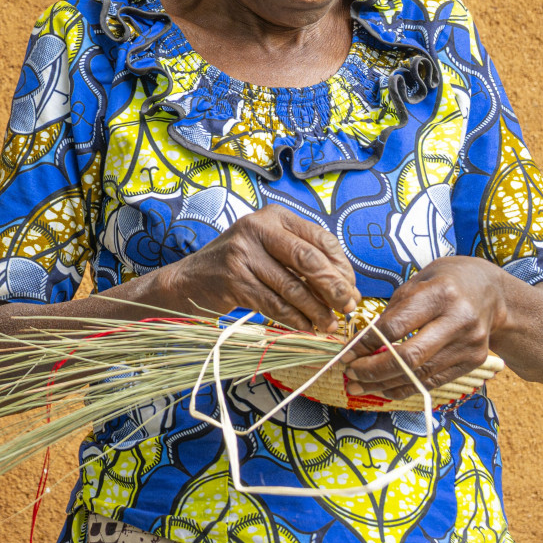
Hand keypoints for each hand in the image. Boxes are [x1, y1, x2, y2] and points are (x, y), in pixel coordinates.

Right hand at [142, 206, 358, 331]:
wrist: (190, 279)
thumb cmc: (240, 265)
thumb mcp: (270, 249)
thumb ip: (303, 260)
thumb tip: (346, 288)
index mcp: (274, 215)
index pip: (320, 238)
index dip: (341, 266)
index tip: (352, 289)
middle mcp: (257, 227)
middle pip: (309, 259)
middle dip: (334, 288)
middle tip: (348, 307)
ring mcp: (242, 252)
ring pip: (292, 287)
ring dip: (316, 310)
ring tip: (329, 324)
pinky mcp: (233, 278)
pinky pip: (273, 304)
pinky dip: (293, 319)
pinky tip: (305, 327)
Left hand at [343, 256, 511, 398]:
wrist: (492, 292)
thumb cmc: (446, 281)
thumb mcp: (418, 281)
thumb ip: (392, 310)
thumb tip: (361, 342)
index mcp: (440, 294)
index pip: (395, 327)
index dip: (366, 344)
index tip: (347, 354)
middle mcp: (458, 320)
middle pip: (409, 357)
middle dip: (374, 371)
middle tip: (350, 375)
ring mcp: (469, 344)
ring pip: (420, 375)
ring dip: (385, 384)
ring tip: (359, 386)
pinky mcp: (474, 361)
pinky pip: (433, 381)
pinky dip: (406, 387)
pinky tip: (385, 388)